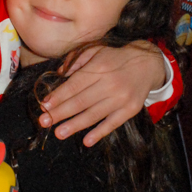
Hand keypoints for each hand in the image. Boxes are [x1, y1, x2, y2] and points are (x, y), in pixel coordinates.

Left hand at [39, 41, 165, 146]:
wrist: (147, 65)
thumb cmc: (115, 59)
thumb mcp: (96, 51)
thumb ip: (76, 60)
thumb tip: (59, 73)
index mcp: (99, 67)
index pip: (75, 84)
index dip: (59, 96)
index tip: (44, 105)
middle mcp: (110, 83)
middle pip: (81, 101)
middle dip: (60, 113)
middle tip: (44, 122)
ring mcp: (121, 98)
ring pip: (94, 114)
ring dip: (75, 125)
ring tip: (59, 133)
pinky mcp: (130, 110)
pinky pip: (112, 123)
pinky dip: (99, 133)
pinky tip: (86, 141)